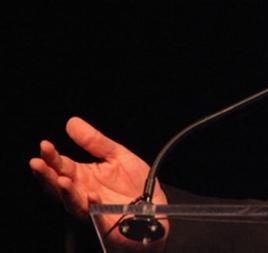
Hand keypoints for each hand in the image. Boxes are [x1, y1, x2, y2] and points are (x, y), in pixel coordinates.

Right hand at [29, 117, 167, 249]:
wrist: (153, 204)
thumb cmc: (133, 182)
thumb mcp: (116, 155)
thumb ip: (94, 141)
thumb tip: (72, 122)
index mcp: (82, 176)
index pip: (61, 165)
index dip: (51, 157)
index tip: (45, 145)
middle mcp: (82, 192)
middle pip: (58, 185)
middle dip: (46, 175)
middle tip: (38, 163)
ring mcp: (91, 208)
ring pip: (71, 202)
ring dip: (65, 192)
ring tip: (61, 179)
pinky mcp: (105, 220)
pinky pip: (96, 214)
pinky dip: (92, 205)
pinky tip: (91, 195)